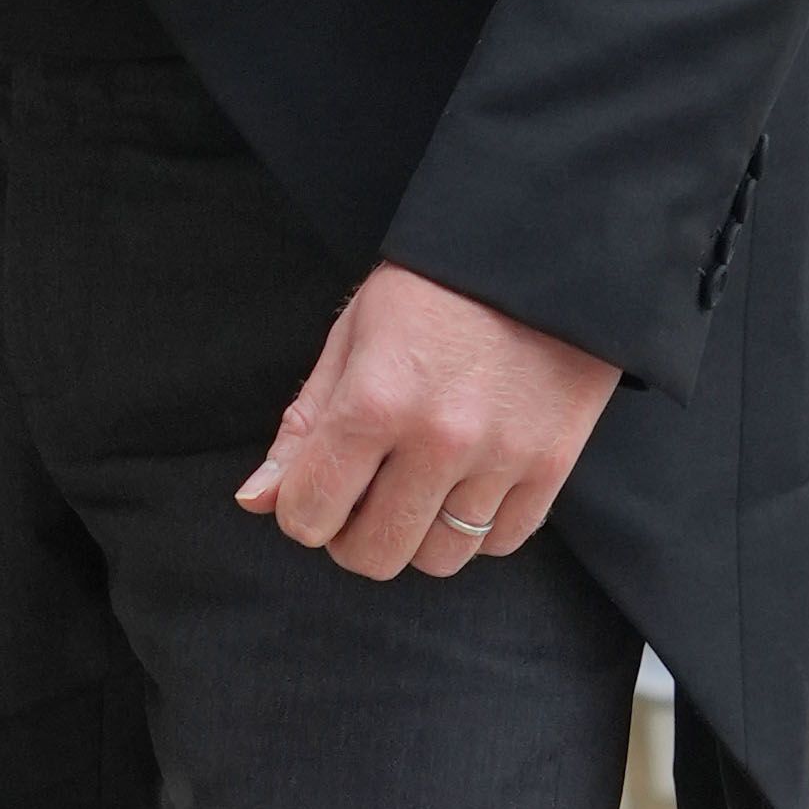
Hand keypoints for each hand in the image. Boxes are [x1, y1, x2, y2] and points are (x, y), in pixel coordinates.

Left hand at [242, 262, 617, 581]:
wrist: (541, 250)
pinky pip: (502, 541)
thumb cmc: (433, 290)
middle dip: (352, 537)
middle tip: (361, 498)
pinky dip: (477, 528)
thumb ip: (304, 425)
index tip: (315, 491)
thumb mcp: (352, 337)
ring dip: (417, 536)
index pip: (310, 514)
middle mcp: (439, 439)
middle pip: (374, 554)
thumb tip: (256, 501)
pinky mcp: (552, 465)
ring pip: (439, 558)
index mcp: (374, 400)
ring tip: (417, 487)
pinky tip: (466, 485)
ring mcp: (502, 457)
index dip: (301, 512)